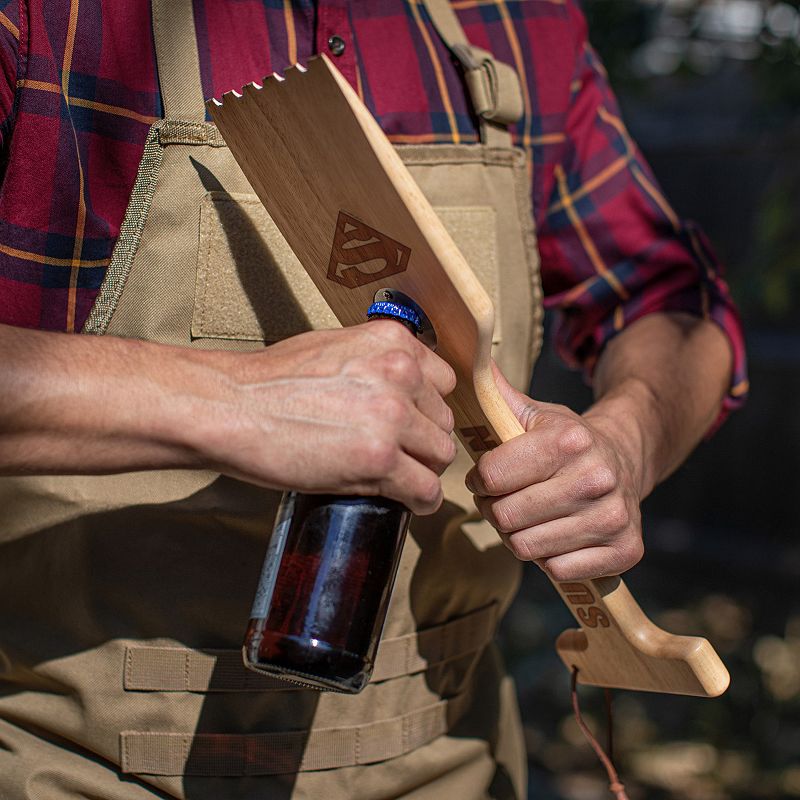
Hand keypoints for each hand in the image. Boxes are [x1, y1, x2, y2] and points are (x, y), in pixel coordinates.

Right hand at [200, 321, 456, 514]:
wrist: (232, 407)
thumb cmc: (271, 380)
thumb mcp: (335, 347)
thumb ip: (377, 361)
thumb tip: (402, 387)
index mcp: (394, 342)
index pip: (444, 382)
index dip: (426, 408)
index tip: (411, 424)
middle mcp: (401, 373)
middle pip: (443, 422)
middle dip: (422, 441)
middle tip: (395, 455)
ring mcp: (392, 417)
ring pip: (440, 456)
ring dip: (421, 470)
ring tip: (395, 478)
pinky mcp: (379, 459)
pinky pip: (426, 490)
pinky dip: (419, 501)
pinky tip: (404, 501)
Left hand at [465, 365, 643, 579]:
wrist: (626, 461)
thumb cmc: (567, 442)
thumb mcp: (535, 413)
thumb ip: (497, 395)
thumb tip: (467, 356)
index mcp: (569, 439)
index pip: (492, 476)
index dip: (481, 479)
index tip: (487, 477)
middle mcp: (597, 478)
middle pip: (506, 516)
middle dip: (496, 510)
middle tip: (507, 500)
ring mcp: (614, 517)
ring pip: (527, 548)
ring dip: (520, 536)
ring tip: (531, 517)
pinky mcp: (626, 551)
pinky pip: (557, 571)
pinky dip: (550, 559)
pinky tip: (558, 535)